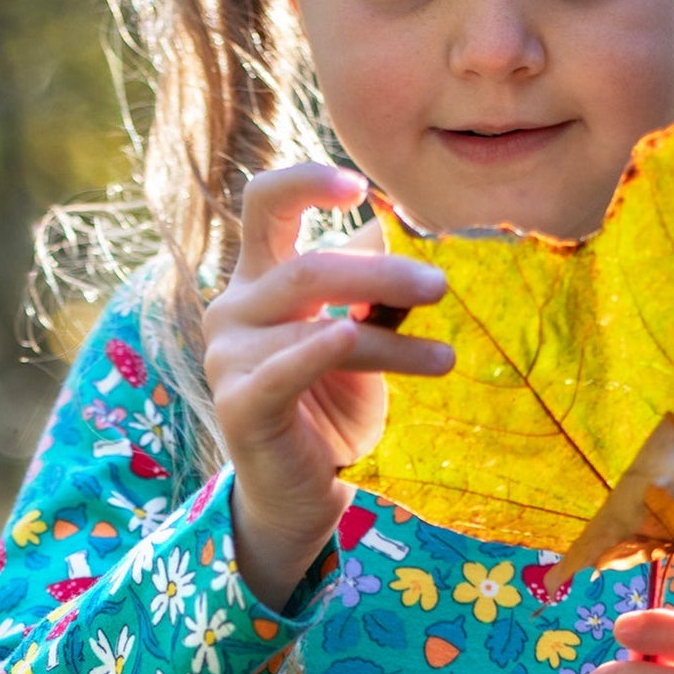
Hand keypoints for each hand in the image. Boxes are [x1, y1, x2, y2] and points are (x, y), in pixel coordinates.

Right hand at [203, 164, 452, 609]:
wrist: (303, 492)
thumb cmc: (330, 409)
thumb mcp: (360, 341)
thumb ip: (365, 290)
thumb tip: (382, 227)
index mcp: (259, 281)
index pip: (265, 205)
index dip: (305, 182)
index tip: (358, 185)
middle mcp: (233, 309)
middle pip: (308, 266)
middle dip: (381, 275)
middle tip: (441, 287)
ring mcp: (228, 357)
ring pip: (317, 323)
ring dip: (389, 339)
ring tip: (446, 359)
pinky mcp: (237, 404)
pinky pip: (282, 368)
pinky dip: (320, 349)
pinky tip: (352, 339)